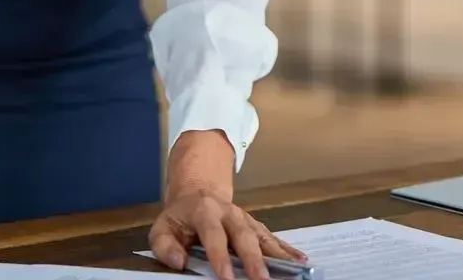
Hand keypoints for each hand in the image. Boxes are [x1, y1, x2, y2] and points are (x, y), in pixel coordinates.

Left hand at [149, 133, 305, 279]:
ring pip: (262, 236)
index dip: (220, 256)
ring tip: (292, 269)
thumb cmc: (180, 218)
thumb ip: (165, 246)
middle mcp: (229, 213)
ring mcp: (245, 219)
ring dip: (276, 254)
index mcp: (204, 211)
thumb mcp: (162, 228)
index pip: (213, 234)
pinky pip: (272, 238)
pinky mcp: (255, 226)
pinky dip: (286, 249)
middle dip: (254, 259)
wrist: (198, 192)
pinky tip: (300, 260)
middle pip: (243, 235)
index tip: (227, 278)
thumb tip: (179, 262)